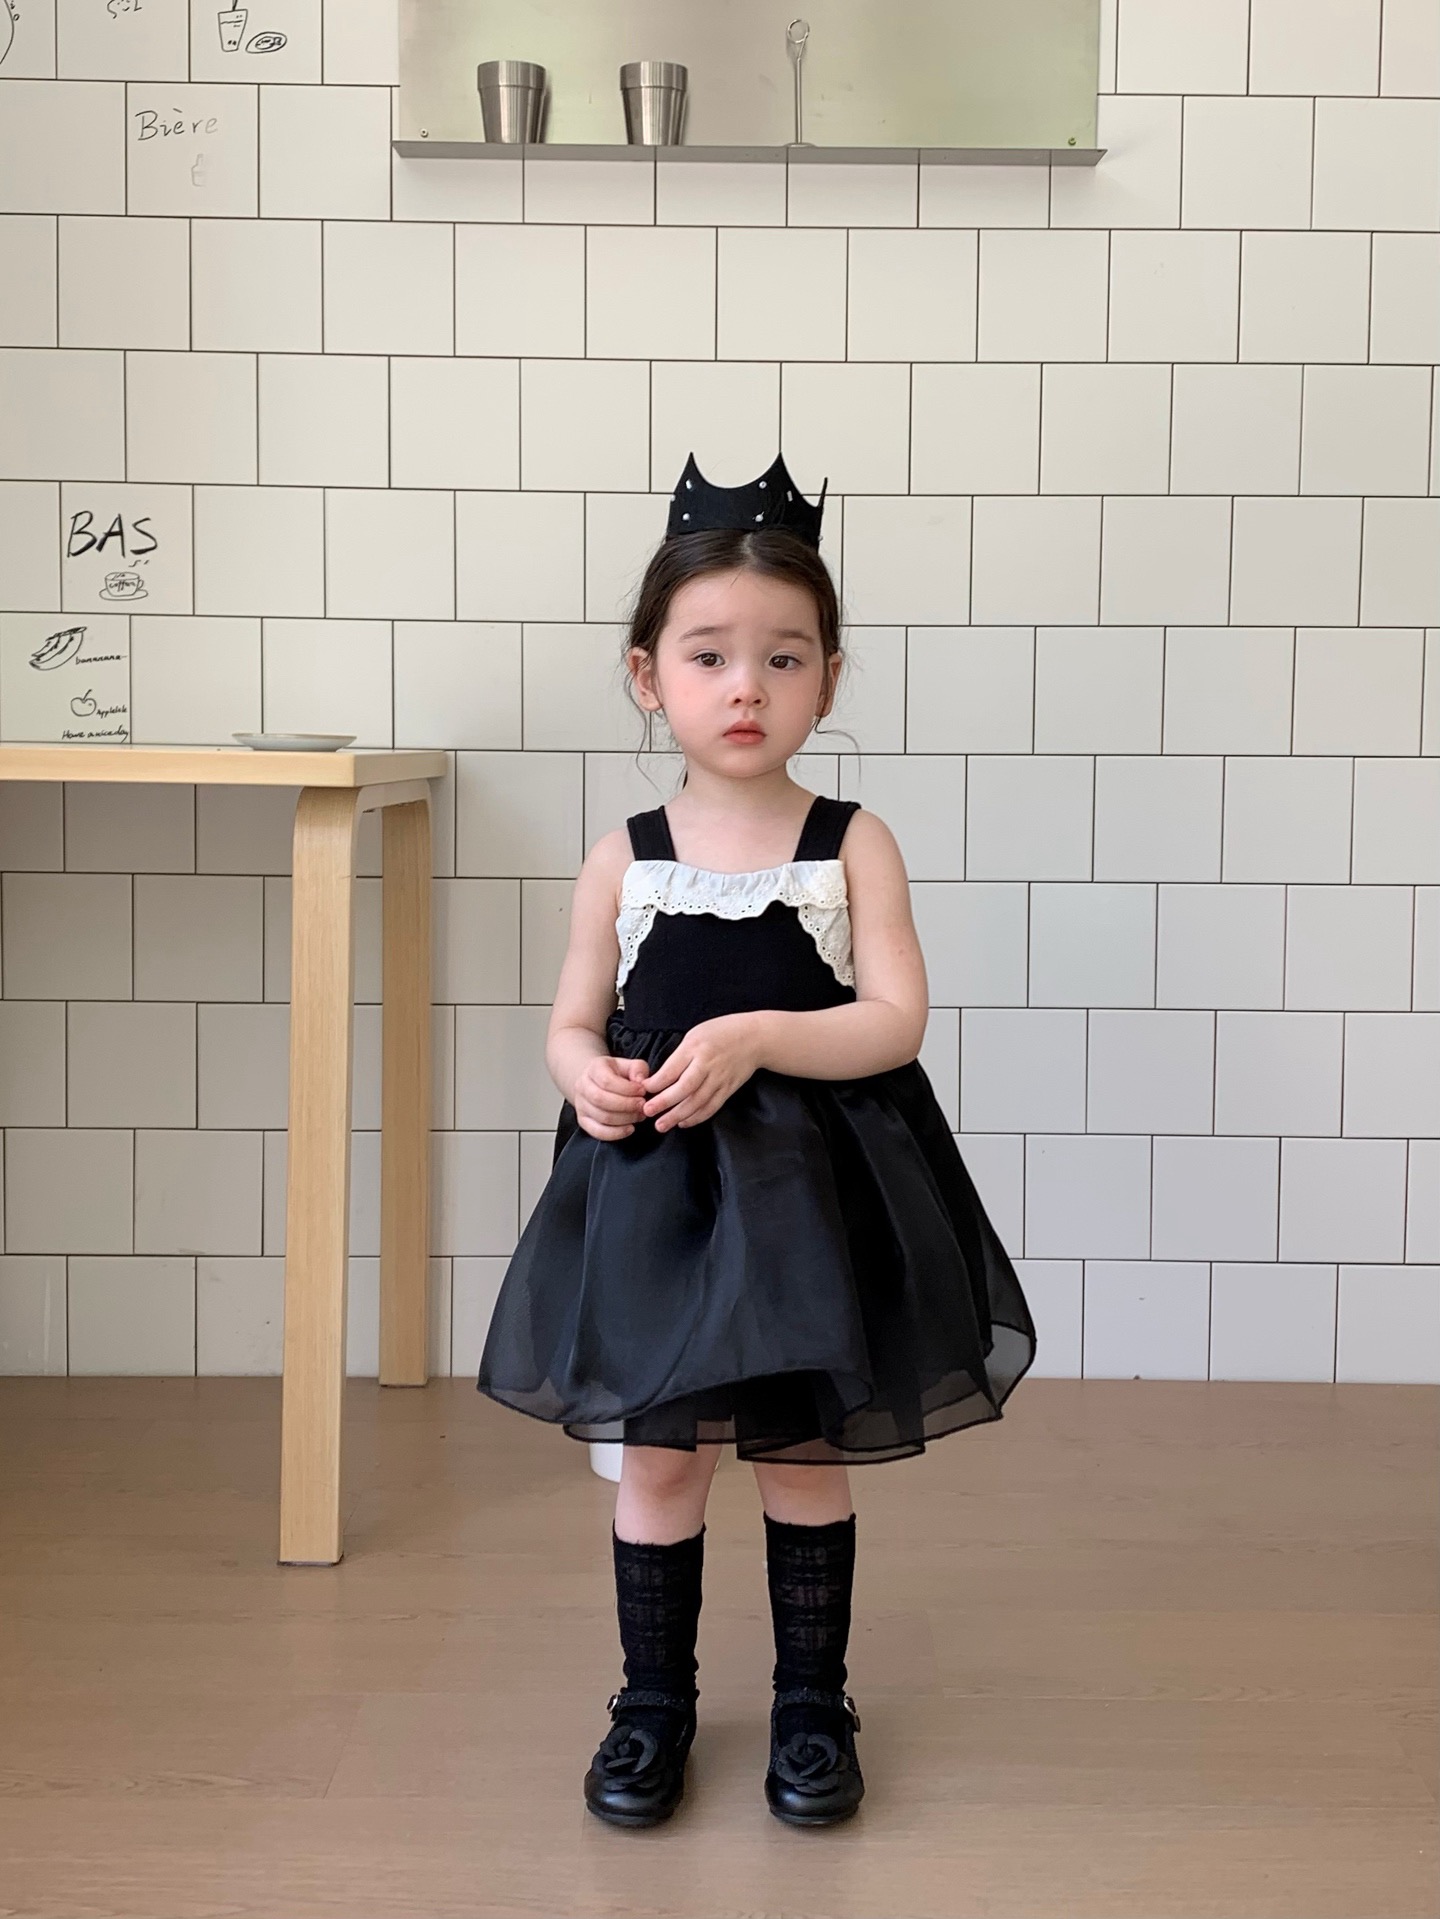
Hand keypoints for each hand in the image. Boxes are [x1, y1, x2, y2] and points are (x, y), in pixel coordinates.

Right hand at [572, 1053, 648, 1140]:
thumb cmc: (617, 1074)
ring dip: (625, 1119)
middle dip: (626, 1105)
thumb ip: (638, 1069)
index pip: (606, 1081)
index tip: (642, 1091)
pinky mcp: (584, 1121)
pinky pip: (598, 1132)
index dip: (627, 1089)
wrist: (598, 1082)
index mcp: (594, 1069)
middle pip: (601, 1100)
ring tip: (639, 1115)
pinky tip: (630, 1128)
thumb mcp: (630, 1065)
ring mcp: (581, 1105)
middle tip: (642, 1105)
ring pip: (601, 1117)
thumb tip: (641, 1081)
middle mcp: (582, 1086)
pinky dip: (616, 1133)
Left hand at [639, 1014, 762, 1131]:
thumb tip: (660, 1077)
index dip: (656, 1083)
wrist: (755, 1038)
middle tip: (648, 1112)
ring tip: (662, 1125)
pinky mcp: (729, 1089)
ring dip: (678, 1115)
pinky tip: (683, 1122)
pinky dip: (697, 1117)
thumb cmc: (721, 1032)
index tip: (643, 1090)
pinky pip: (711, 1107)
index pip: (672, 1069)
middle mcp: (707, 1064)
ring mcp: (720, 1079)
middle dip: (664, 1102)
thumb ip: (680, 1055)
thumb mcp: (696, 1035)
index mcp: (695, 1047)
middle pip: (684, 1088)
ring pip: (697, 1101)